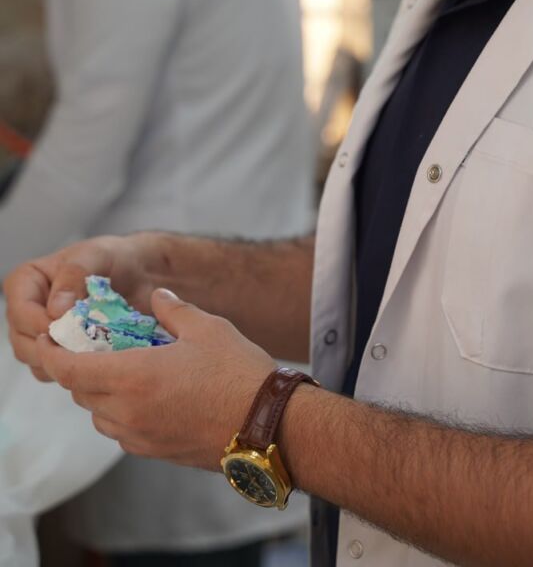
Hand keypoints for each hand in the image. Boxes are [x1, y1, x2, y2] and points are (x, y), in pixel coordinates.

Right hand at [4, 233, 158, 382]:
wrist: (140, 273)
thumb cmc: (113, 258)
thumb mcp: (94, 256)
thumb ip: (74, 276)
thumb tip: (56, 311)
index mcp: (26, 282)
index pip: (19, 312)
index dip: (40, 325)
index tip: (68, 329)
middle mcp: (28, 312)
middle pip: (24, 344)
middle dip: (54, 349)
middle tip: (86, 345)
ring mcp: (44, 336)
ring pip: (40, 363)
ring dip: (68, 363)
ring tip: (98, 349)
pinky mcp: (63, 353)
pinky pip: (61, 372)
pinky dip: (80, 369)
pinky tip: (102, 357)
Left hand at [36, 288, 275, 469]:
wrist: (267, 425)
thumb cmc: (238, 373)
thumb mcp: (207, 327)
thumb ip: (174, 310)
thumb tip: (157, 298)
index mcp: (132, 376)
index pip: (69, 369)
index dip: (52, 353)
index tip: (48, 339)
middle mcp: (127, 411)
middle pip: (81, 392)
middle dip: (78, 369)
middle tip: (91, 346)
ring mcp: (140, 437)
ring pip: (98, 415)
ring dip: (99, 392)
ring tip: (121, 370)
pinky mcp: (155, 452)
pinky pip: (121, 432)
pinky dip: (120, 412)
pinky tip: (146, 395)